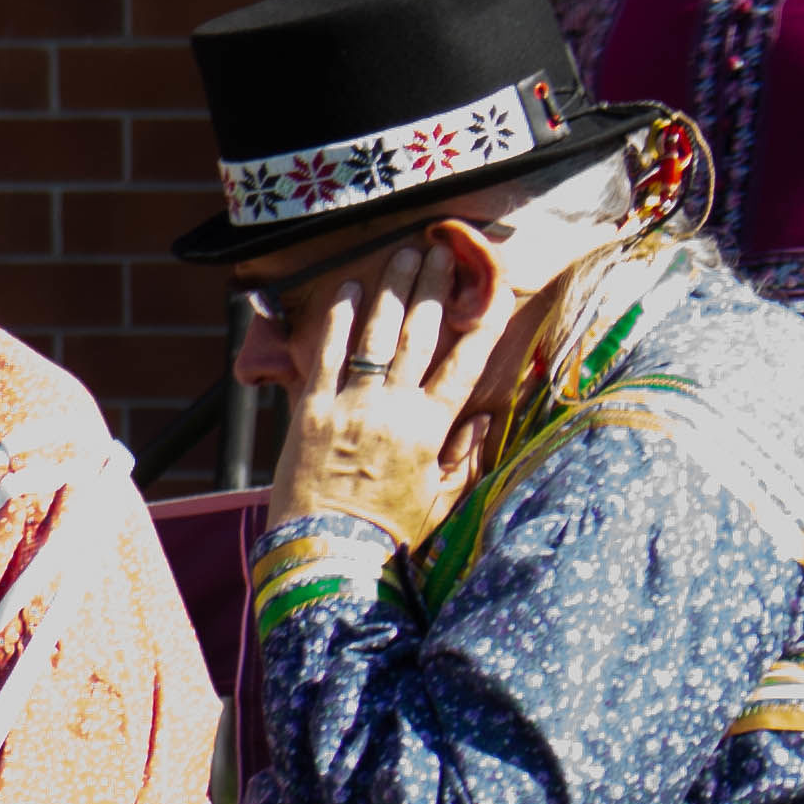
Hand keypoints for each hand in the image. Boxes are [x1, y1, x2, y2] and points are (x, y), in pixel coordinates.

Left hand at [265, 236, 511, 551]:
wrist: (328, 551)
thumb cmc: (388, 531)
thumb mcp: (440, 498)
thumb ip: (464, 457)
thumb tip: (484, 418)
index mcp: (431, 429)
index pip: (463, 365)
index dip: (480, 322)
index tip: (492, 287)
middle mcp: (394, 409)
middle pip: (421, 336)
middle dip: (434, 289)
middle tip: (442, 252)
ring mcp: (352, 405)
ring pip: (378, 335)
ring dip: (392, 290)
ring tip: (403, 254)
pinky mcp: (312, 409)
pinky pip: (327, 354)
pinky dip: (339, 319)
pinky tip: (350, 288)